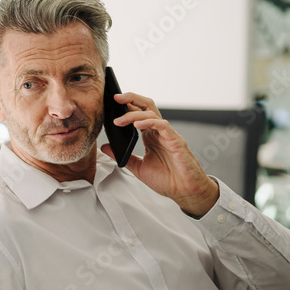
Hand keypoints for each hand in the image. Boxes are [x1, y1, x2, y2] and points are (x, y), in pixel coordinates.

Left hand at [99, 92, 218, 216]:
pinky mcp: (176, 141)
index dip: (125, 106)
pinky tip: (137, 125)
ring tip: (118, 121)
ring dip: (133, 114)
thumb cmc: (167, 179)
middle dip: (131, 98)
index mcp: (150, 136)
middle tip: (115, 97)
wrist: (184, 192)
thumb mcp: (138, 168)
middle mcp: (158, 132)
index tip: (110, 103)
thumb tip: (105, 147)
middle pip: (146, 106)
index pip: (138, 113)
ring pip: (152, 113)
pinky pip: (162, 125)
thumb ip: (123, 156)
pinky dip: (149, 122)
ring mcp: (168, 135)